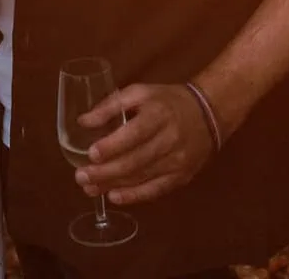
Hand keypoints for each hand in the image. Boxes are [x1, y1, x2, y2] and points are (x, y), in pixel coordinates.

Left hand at [73, 83, 214, 205]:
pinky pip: (155, 190)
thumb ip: (112, 104)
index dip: (112, 146)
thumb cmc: (167, 101)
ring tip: (89, 187)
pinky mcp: (181, 177)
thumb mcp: (141, 92)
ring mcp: (177, 162)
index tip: (90, 153)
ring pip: (141, 178)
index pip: (134, 134)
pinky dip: (133, 196)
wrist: (207, 114)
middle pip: (135, 161)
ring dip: (112, 185)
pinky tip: (114, 197)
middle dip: (105, 172)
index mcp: (158, 114)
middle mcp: (170, 140)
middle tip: (81, 176)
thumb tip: (84, 121)